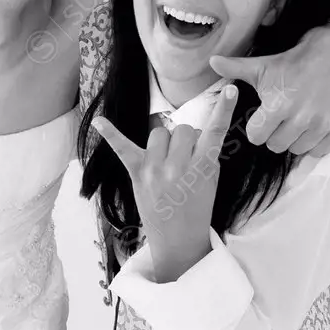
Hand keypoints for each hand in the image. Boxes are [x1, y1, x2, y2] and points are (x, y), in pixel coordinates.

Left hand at [92, 85, 237, 281]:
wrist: (178, 240)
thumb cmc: (197, 209)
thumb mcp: (211, 182)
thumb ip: (205, 155)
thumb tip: (192, 133)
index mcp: (203, 168)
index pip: (215, 132)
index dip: (224, 110)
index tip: (230, 89)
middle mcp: (178, 166)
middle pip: (182, 130)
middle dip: (185, 140)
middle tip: (185, 160)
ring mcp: (156, 170)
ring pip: (159, 133)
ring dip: (164, 143)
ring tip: (166, 162)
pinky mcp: (138, 174)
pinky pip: (123, 148)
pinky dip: (110, 133)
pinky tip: (98, 120)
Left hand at [209, 26, 329, 157]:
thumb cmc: (293, 61)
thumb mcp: (263, 66)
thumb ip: (235, 68)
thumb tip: (211, 61)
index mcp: (279, 104)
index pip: (256, 137)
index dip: (257, 127)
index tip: (264, 116)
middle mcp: (302, 118)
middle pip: (276, 146)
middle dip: (275, 133)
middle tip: (282, 117)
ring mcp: (323, 124)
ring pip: (297, 150)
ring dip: (294, 138)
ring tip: (298, 119)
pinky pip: (319, 150)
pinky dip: (315, 142)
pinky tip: (313, 125)